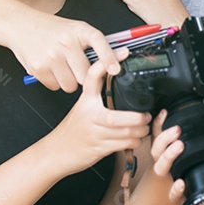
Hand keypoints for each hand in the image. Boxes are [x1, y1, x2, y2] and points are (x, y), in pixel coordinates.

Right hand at [3, 10, 122, 91]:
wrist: (21, 25)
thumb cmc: (51, 29)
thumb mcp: (75, 29)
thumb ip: (92, 44)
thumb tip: (113, 62)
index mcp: (79, 30)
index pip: (98, 42)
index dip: (109, 57)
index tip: (115, 69)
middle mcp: (66, 42)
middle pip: (85, 75)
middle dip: (83, 76)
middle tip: (76, 67)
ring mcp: (51, 56)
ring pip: (71, 85)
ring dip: (69, 81)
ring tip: (62, 67)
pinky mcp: (38, 68)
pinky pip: (55, 87)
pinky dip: (54, 81)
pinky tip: (50, 68)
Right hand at [48, 62, 150, 176]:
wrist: (57, 151)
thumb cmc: (74, 128)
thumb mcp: (83, 106)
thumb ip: (98, 95)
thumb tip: (117, 80)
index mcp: (86, 101)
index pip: (92, 77)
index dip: (105, 64)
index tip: (123, 53)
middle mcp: (90, 116)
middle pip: (114, 117)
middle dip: (135, 118)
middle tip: (147, 115)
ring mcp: (94, 133)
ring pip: (122, 133)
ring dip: (139, 131)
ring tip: (145, 127)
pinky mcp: (98, 148)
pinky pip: (121, 145)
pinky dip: (134, 142)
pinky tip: (137, 139)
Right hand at [148, 110, 186, 202]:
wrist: (181, 200)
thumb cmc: (180, 174)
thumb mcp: (177, 152)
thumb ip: (175, 138)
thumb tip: (174, 116)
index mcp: (162, 154)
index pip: (157, 136)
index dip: (158, 124)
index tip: (164, 112)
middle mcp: (162, 165)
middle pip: (157, 150)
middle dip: (165, 138)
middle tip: (177, 129)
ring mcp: (168, 179)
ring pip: (162, 167)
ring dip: (169, 155)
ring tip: (179, 145)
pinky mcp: (175, 195)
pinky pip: (172, 194)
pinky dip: (176, 189)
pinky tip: (181, 183)